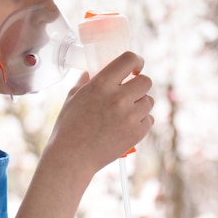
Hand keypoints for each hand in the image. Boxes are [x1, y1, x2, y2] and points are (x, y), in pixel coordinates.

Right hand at [48, 51, 154, 174]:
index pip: (129, 59)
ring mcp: (129, 116)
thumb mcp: (73, 97)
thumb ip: (86, 80)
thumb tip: (92, 71)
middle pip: (146, 81)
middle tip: (129, 92)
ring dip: (139, 103)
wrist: (72, 157)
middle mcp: (118, 97)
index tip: (135, 67)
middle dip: (138, 84)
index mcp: (101, 83)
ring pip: (149, 101)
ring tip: (124, 112)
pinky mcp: (136, 133)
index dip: (136, 61)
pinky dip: (140, 121)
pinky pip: (149, 119)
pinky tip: (126, 125)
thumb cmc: (68, 126)